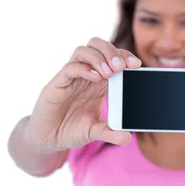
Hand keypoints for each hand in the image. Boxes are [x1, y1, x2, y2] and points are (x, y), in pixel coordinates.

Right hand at [24, 37, 140, 152]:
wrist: (48, 139)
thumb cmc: (71, 130)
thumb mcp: (95, 132)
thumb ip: (110, 133)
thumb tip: (127, 138)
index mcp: (98, 82)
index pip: (112, 58)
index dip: (124, 56)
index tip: (136, 65)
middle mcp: (85, 75)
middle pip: (97, 46)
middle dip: (112, 51)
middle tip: (122, 66)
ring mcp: (70, 78)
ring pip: (83, 51)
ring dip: (99, 57)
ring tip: (110, 72)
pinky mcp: (57, 84)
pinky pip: (70, 68)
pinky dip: (84, 69)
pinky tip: (96, 78)